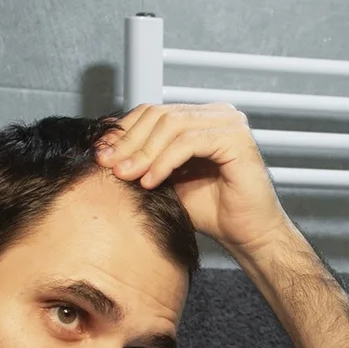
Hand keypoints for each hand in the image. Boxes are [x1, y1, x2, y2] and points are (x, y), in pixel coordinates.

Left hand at [97, 103, 291, 252]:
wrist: (246, 235)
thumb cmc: (212, 211)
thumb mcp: (167, 179)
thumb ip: (144, 160)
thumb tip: (106, 148)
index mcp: (201, 118)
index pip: (153, 112)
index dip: (124, 131)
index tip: (102, 155)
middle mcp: (217, 114)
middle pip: (159, 114)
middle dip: (129, 141)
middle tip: (109, 165)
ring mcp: (229, 122)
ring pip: (171, 124)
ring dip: (144, 152)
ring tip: (126, 176)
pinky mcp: (236, 138)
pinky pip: (188, 142)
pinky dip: (164, 161)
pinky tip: (151, 181)